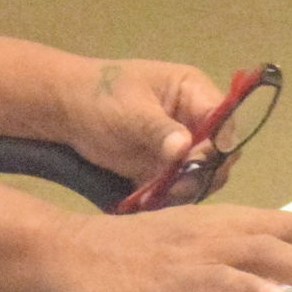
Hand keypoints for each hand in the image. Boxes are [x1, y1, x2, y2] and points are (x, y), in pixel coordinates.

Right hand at [40, 203, 291, 291]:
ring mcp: (195, 251)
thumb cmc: (130, 255)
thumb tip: (273, 280)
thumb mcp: (188, 250)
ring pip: (264, 252)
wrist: (76, 251)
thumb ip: (228, 259)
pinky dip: (251, 288)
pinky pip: (219, 279)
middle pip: (286, 233)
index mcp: (221, 220)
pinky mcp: (174, 277)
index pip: (288, 222)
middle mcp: (215, 228)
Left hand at [54, 59, 230, 187]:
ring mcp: (182, 147)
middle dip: (204, 171)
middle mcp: (195, 120)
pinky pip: (180, 189)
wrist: (68, 111)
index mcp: (193, 92)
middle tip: (178, 184)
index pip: (224, 118)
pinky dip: (170, 198)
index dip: (219, 142)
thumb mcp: (130, 108)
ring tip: (161, 193)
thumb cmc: (101, 95)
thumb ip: (158, 128)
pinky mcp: (166, 170)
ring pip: (203, 175)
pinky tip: (151, 200)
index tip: (198, 160)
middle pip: (220, 153)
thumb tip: (184, 148)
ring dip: (187, 188)